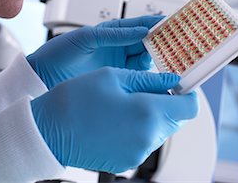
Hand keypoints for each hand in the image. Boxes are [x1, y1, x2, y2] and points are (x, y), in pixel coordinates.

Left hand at [27, 15, 162, 88]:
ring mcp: (117, 64)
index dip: (158, 24)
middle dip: (163, 43)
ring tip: (171, 61)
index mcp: (110, 32)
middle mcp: (116, 47)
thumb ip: (114, 35)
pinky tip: (157, 77)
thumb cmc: (58, 53)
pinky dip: (149, 76)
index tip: (174, 24)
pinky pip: (137, 76)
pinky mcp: (116, 79)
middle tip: (179, 46)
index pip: (140, 25)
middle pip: (147, 43)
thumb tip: (141, 31)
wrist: (43, 77)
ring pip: (145, 59)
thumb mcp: (86, 38)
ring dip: (158, 59)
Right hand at [31, 67, 198, 173]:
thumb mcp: (111, 77)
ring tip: (123, 102)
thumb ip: (147, 80)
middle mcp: (148, 138)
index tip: (177, 84)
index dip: (187, 92)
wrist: (47, 131)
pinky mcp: (125, 161)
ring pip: (158, 130)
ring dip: (150, 115)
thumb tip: (171, 81)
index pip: (189, 107)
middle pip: (175, 119)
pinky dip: (136, 128)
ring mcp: (137, 153)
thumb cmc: (75, 101)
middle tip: (144, 87)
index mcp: (148, 113)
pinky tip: (114, 117)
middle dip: (165, 102)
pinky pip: (142, 142)